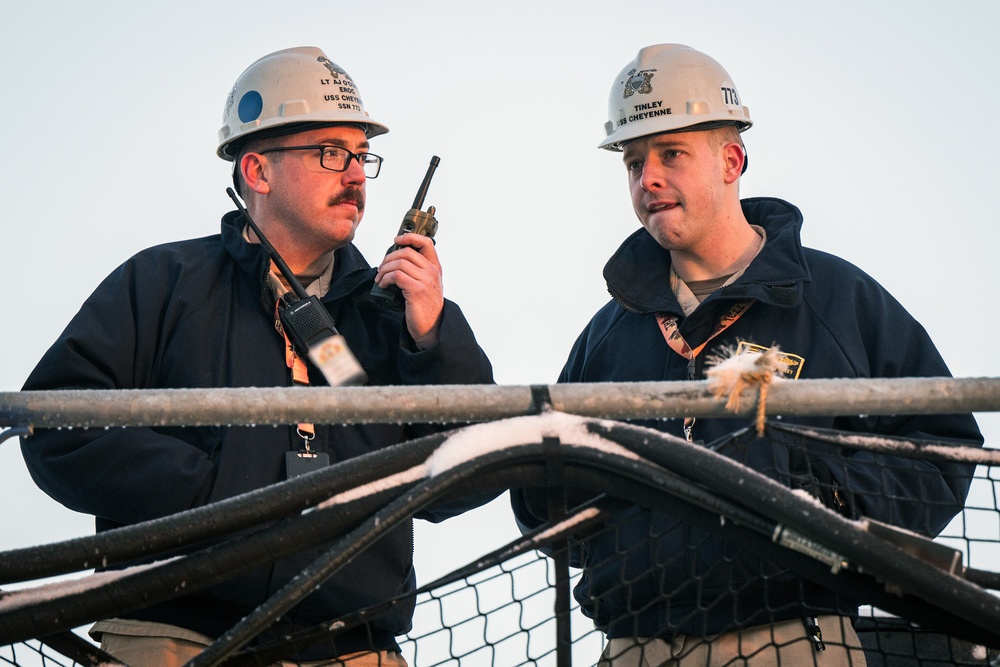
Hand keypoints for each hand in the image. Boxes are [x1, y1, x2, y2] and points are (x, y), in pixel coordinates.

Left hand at [374, 233, 443, 348]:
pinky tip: (383, 285)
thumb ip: (418, 272)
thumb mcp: (427, 285)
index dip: (410, 237)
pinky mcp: (416, 290)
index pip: (426, 243)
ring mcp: (425, 280)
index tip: (397, 240)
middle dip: (388, 258)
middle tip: (381, 268)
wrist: (432, 327)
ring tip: (380, 279)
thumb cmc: (426, 307)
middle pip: (406, 252)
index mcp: (435, 268)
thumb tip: (396, 261)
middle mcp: (432, 271)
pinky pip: (396, 276)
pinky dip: (385, 279)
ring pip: (399, 263)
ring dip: (384, 269)